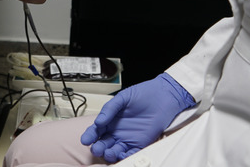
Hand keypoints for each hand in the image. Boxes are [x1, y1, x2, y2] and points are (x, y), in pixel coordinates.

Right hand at [80, 73, 195, 162]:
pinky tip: (121, 154)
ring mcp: (128, 138)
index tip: (85, 139)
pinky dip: (125, 156)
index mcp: (110, 119)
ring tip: (108, 152)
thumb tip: (99, 121)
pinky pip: (131, 153)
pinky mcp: (140, 143)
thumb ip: (110, 109)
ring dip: (110, 153)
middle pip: (103, 142)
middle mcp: (117, 130)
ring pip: (115, 150)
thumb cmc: (144, 94)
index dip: (90, 135)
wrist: (164, 96)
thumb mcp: (123, 98)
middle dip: (98, 147)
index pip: (96, 130)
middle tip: (96, 148)